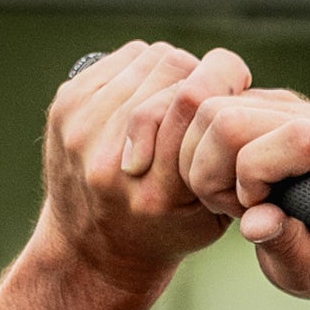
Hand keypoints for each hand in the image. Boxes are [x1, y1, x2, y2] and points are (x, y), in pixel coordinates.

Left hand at [36, 41, 254, 297]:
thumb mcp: (213, 216)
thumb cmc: (165, 231)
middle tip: (209, 95)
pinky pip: (120, 59)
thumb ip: (231, 170)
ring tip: (181, 97)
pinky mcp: (65, 109)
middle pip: (171, 71)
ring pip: (146, 58)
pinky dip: (142, 69)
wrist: (95, 250)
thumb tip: (243, 103)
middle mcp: (111, 162)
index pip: (194, 102)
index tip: (237, 87)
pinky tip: (152, 92)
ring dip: (171, 72)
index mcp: (155, 193)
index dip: (224, 81)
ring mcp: (81, 132)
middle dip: (198, 76)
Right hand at [179, 90, 309, 301]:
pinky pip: (215, 109)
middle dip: (211, 170)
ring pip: (213, 109)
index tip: (256, 211)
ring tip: (236, 196)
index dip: (254, 176)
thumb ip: (288, 248)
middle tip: (235, 208)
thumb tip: (255, 223)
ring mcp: (292, 107)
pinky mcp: (270, 104)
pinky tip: (235, 179)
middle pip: (230, 118)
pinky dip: (208, 148)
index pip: (293, 139)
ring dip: (206, 159)